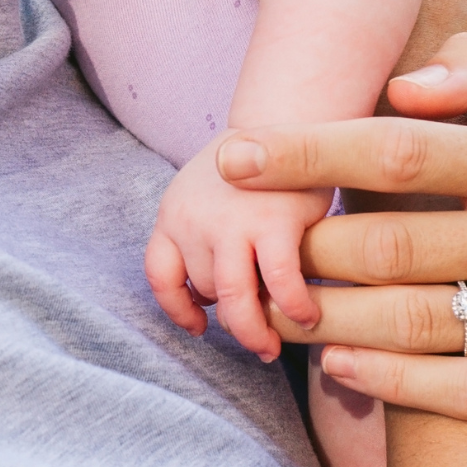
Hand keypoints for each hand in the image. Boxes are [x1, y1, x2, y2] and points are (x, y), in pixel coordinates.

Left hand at [145, 154, 324, 354]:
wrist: (289, 121)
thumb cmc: (252, 172)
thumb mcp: (206, 198)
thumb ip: (200, 242)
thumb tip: (209, 306)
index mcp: (173, 213)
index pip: (159, 275)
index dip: (177, 309)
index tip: (200, 326)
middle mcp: (194, 220)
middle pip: (205, 290)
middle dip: (231, 318)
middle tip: (256, 336)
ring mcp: (232, 222)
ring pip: (234, 299)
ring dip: (255, 331)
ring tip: (272, 345)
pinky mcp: (275, 224)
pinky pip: (280, 285)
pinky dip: (293, 309)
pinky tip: (307, 316)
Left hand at [224, 35, 466, 466]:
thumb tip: (402, 82)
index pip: (403, 152)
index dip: (309, 153)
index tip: (232, 156)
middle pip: (395, 246)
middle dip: (307, 250)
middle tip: (250, 253)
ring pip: (420, 320)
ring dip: (329, 319)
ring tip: (274, 310)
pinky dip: (395, 380)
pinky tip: (338, 365)